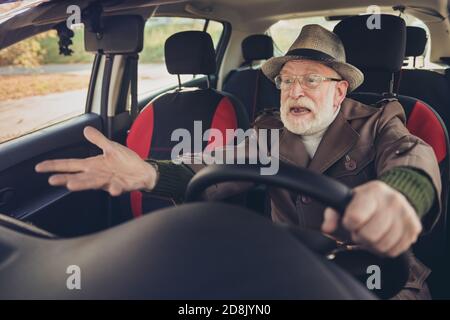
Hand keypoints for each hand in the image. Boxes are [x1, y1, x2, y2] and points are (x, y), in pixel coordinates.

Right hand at [35, 126, 157, 195]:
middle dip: (65, 178)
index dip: (55, 165)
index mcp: (93, 165)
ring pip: (93, 184)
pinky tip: (113, 190)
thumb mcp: (111, 147)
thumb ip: (98, 140)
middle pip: (78, 177)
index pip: (70, 165)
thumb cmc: (126, 162)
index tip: (39, 167)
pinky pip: (116, 188)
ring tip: (71, 185)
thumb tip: (86, 129)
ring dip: (82, 185)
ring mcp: (108, 181)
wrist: (144, 172)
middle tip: (53, 180)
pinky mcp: (120, 186)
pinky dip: (114, 190)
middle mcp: (97, 175)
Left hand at [321, 180, 421, 256]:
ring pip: (382, 245)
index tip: (351, 221)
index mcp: (373, 192)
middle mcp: (392, 201)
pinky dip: (386, 249)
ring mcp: (406, 215)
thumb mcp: (346, 202)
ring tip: (372, 233)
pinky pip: (395, 250)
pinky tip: (383, 237)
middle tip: (361, 229)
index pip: (355, 218)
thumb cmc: (364, 202)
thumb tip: (326, 229)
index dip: (349, 224)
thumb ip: (332, 214)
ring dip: (373, 245)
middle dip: (361, 236)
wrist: (392, 197)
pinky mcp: (414, 228)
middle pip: (369, 235)